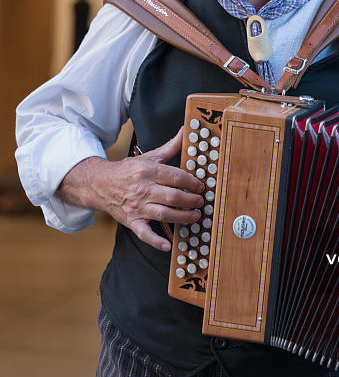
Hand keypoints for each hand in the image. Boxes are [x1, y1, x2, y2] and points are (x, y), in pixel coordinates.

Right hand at [58, 128, 203, 251]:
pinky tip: (168, 245)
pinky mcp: (132, 221)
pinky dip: (156, 241)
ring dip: (182, 218)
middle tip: (201, 202)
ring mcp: (137, 207)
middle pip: (172, 196)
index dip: (192, 182)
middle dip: (191, 200)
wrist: (100, 184)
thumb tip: (186, 130)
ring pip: (163, 214)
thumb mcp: (149, 156)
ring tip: (194, 217)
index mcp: (148, 171)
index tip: (201, 186)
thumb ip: (170, 146)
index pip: (176, 176)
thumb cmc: (128, 170)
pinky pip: (145, 233)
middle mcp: (143, 189)